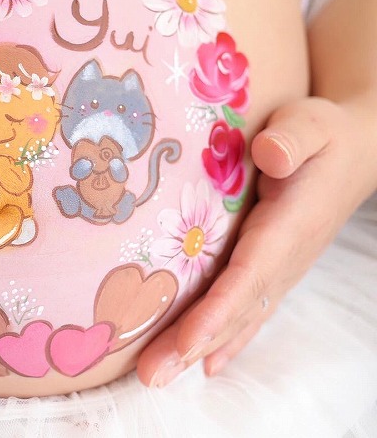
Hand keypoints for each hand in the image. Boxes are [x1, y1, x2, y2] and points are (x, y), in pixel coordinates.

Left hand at [137, 97, 376, 386]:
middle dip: (192, 344)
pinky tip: (204, 364)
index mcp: (288, 225)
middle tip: (150, 376)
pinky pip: (245, 310)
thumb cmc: (321, 134)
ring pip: (237, 317)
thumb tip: (270, 155)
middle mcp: (284, 258)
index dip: (218, 310)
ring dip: (198, 349)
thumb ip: (292, 139)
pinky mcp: (270, 270)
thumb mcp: (311, 124)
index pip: (248, 275)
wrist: (349, 154)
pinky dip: (224, 339)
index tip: (187, 341)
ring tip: (159, 376)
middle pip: (235, 309)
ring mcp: (279, 270)